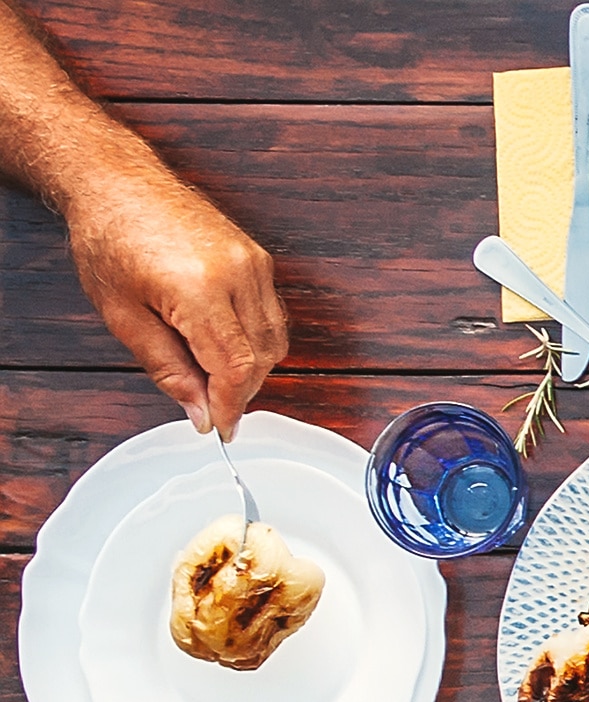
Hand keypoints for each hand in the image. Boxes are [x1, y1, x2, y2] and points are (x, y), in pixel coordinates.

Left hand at [61, 170, 284, 437]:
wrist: (119, 183)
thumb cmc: (109, 238)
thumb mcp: (122, 315)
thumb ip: (166, 368)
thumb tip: (198, 410)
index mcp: (200, 290)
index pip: (235, 368)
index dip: (230, 405)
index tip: (221, 427)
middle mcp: (238, 274)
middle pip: (263, 357)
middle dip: (240, 389)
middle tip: (208, 403)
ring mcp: (254, 263)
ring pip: (275, 338)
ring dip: (251, 365)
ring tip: (213, 373)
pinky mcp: (258, 257)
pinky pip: (272, 313)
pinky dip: (255, 338)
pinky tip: (224, 343)